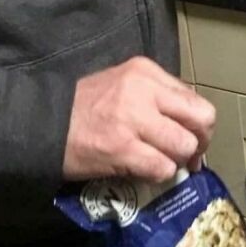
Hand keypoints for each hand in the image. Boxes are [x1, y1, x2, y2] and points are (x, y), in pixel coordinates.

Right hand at [63, 57, 215, 182]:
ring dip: (176, 160)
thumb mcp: (124, 85)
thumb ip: (158, 97)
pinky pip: (162, 167)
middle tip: (187, 157)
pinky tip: (143, 171)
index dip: (200, 126)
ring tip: (159, 162)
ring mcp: (133, 119)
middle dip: (198, 143)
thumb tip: (191, 125)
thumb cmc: (85, 108)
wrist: (43, 124)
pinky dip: (158, 174)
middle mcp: (144, 91)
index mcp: (146, 72)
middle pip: (201, 120)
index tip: (190, 140)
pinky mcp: (122, 148)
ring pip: (184, 146)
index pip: (196, 100)